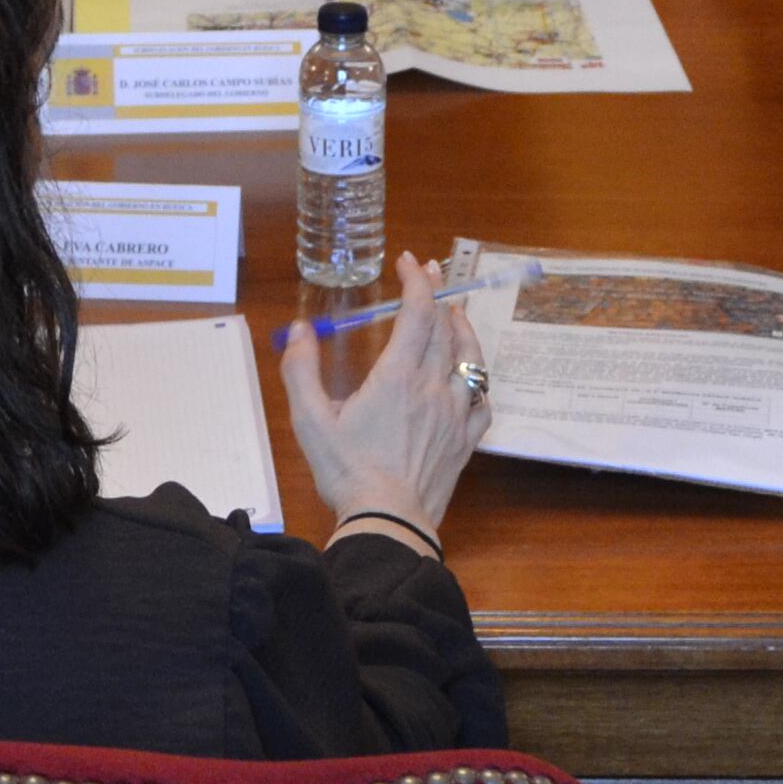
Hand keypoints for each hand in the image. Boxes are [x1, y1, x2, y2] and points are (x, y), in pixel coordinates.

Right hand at [282, 250, 490, 543]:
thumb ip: (301, 369)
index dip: (416, 281)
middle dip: (438, 294)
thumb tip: (300, 329)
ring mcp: (455, 415)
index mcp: (398, 376)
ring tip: (457, 314)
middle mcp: (433, 387)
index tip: (408, 262)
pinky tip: (470, 380)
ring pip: (471, 359)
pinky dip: (477, 382)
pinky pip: (482, 402)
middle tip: (430, 274)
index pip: (417, 312)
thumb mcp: (309, 419)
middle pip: (446, 328)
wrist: (388, 521)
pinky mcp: (466, 442)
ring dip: (464, 330)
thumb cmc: (347, 471)